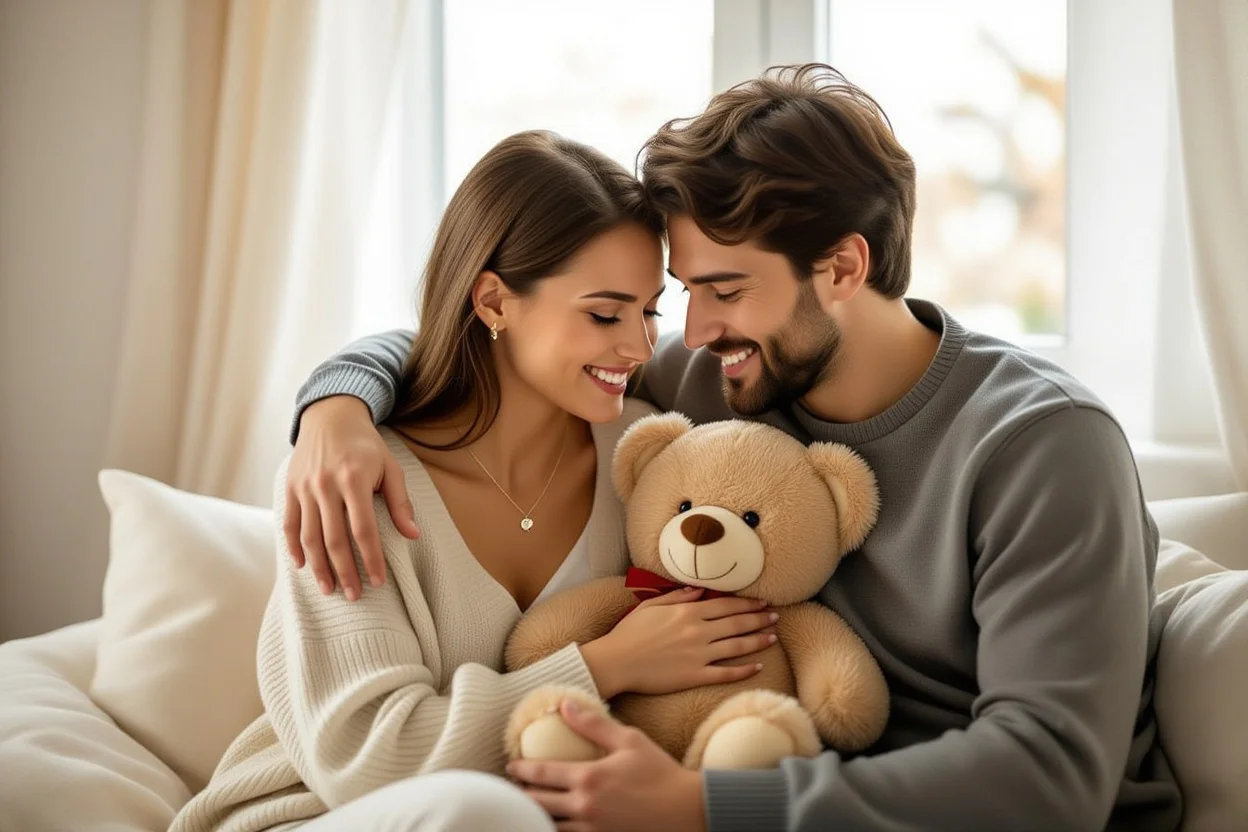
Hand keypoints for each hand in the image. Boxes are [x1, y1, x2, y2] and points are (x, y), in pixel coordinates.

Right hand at [284, 396, 418, 599]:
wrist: (330, 416)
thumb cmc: (366, 445)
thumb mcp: (390, 467)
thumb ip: (400, 502)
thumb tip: (413, 536)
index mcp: (355, 479)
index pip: (364, 529)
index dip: (372, 558)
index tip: (379, 581)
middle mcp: (327, 485)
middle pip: (335, 540)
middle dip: (346, 571)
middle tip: (355, 595)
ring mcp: (305, 488)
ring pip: (310, 537)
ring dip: (320, 567)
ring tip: (330, 589)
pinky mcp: (290, 488)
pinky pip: (290, 524)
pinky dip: (295, 548)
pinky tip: (305, 566)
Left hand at [508, 698, 706, 831]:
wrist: (687, 810)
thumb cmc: (660, 772)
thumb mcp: (629, 740)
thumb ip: (593, 724)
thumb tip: (564, 705)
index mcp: (589, 778)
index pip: (541, 774)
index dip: (521, 770)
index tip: (511, 766)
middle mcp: (585, 807)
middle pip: (537, 803)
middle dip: (521, 794)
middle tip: (513, 787)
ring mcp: (592, 830)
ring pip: (549, 825)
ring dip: (535, 814)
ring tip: (528, 806)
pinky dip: (555, 829)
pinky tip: (552, 822)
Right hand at [581, 590, 776, 697]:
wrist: (616, 661)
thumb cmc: (629, 632)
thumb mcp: (651, 606)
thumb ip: (676, 596)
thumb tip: (699, 590)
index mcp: (687, 612)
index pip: (726, 605)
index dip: (747, 604)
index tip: (762, 602)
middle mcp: (697, 631)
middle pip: (737, 623)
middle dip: (759, 619)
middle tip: (775, 616)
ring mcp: (698, 654)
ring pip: (737, 646)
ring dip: (758, 641)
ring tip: (773, 637)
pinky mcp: (695, 676)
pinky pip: (725, 673)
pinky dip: (744, 670)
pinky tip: (757, 667)